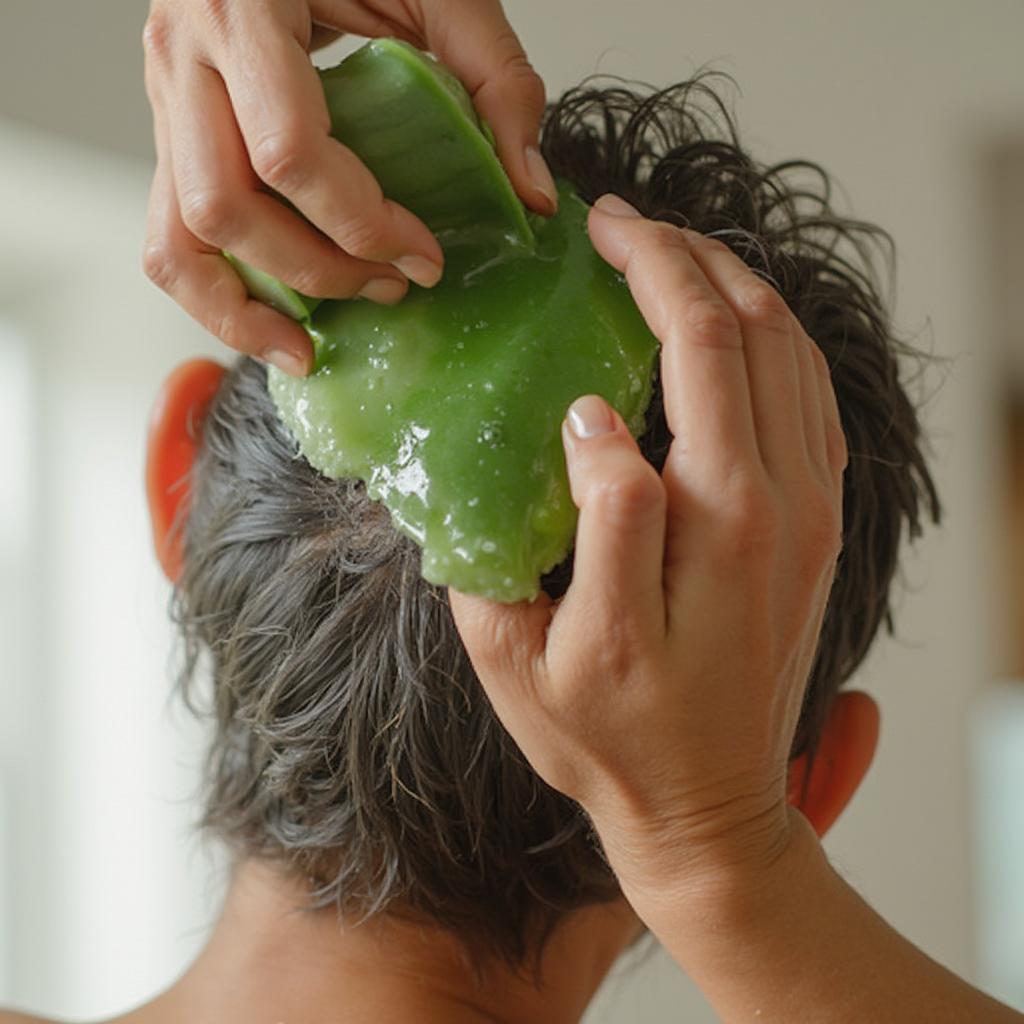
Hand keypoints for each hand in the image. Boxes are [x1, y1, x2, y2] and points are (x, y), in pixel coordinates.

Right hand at [142, 0, 554, 375]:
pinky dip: (217, 290)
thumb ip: (496, 77)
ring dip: (243, 307)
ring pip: (176, 236)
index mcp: (244, 8)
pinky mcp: (171, 132)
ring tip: (306, 350)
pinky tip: (270, 321)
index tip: (424, 255)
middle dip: (315, 270)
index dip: (362, 224)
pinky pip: (170, 233)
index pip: (288, 151)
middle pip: (225, 206)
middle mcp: (185, 57)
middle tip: (389, 288)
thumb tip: (531, 194)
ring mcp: (166, 97)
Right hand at [450, 194, 847, 902]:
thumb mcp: (542, 651)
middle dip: (689, 252)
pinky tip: (730, 326)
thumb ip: (582, 521)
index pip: (698, 343)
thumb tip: (590, 417)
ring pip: (794, 353)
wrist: (707, 806)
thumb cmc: (609, 737)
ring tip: (672, 255)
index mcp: (715, 522)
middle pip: (754, 328)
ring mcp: (811, 515)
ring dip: (736, 284)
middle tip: (624, 223)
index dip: (650, 268)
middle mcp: (782, 504)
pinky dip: (774, 340)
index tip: (597, 231)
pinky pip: (811, 401)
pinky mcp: (818, 529)